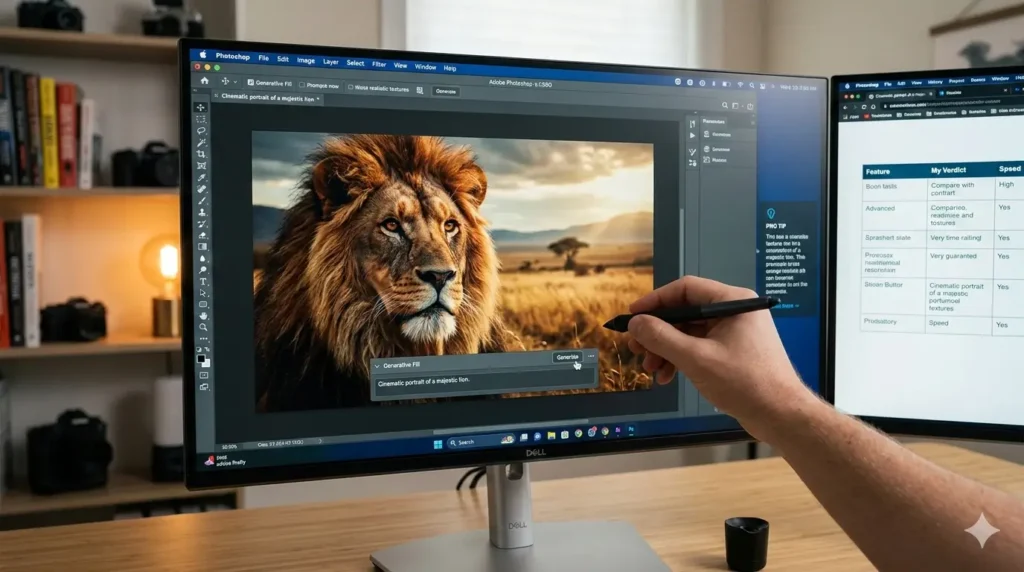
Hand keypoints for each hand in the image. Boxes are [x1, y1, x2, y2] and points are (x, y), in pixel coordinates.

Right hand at [626, 276, 814, 440]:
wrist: (781, 415)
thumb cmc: (747, 383)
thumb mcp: (696, 358)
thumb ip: (661, 337)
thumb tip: (636, 323)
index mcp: (733, 302)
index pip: (686, 289)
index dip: (655, 301)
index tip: (633, 315)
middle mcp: (735, 312)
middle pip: (685, 312)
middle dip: (658, 332)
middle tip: (637, 348)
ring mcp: (735, 332)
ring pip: (689, 332)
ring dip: (666, 349)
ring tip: (651, 368)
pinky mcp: (734, 351)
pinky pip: (700, 346)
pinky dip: (681, 359)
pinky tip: (668, 375)